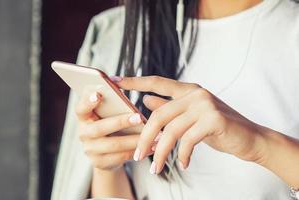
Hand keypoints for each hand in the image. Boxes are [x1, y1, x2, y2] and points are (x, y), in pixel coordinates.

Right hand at [76, 89, 146, 170]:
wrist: (106, 152)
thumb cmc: (110, 123)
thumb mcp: (108, 111)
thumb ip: (110, 100)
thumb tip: (119, 82)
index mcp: (83, 116)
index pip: (81, 108)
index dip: (88, 101)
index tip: (99, 94)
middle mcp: (83, 133)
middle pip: (100, 128)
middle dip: (121, 122)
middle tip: (139, 117)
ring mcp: (90, 150)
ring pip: (114, 145)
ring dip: (135, 140)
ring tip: (154, 135)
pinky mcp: (100, 163)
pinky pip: (121, 157)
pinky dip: (137, 151)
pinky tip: (152, 147)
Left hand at [114, 76, 267, 173]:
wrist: (250, 138)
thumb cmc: (217, 128)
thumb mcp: (190, 117)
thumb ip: (169, 108)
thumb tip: (146, 100)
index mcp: (188, 90)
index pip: (156, 82)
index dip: (134, 81)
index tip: (114, 81)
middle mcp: (195, 93)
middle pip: (159, 114)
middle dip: (145, 138)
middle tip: (137, 156)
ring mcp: (205, 104)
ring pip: (171, 130)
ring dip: (161, 152)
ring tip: (156, 168)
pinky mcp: (214, 119)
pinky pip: (188, 140)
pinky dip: (183, 155)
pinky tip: (184, 164)